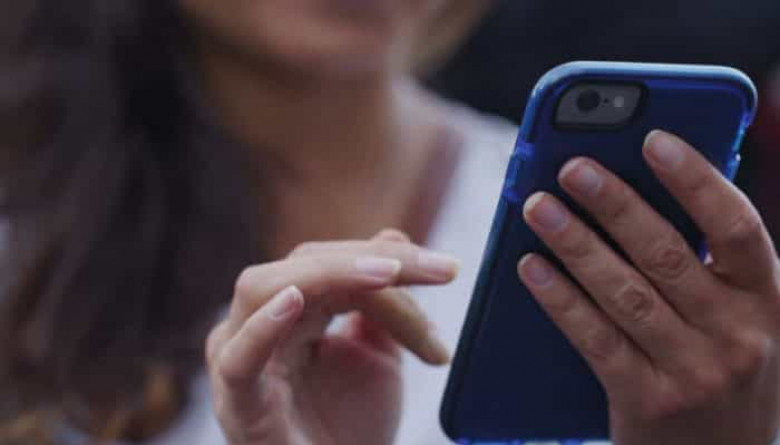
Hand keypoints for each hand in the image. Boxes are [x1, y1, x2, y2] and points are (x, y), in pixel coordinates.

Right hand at [206, 230, 458, 444]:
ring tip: (387, 273)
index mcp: (291, 308)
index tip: (450, 269)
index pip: (334, 261)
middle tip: (437, 269)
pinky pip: (238, 357)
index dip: (392, 260)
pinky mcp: (236, 400)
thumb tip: (391, 236)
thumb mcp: (380, 356)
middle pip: (306, 264)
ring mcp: (238, 355)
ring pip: (265, 288)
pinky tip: (293, 301)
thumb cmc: (353, 428)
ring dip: (329, 274)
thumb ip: (383, 302)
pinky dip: (262, 327)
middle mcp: (257, 321)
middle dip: (371, 260)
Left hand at [517, 130, 779, 444]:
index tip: (653, 139)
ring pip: (624, 292)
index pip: (738, 227)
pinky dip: (560, 298)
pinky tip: (530, 267)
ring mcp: (696, 372)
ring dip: (576, 243)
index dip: (696, 179)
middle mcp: (740, 335)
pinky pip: (595, 338)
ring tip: (537, 206)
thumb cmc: (720, 372)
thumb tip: (637, 194)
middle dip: (615, 205)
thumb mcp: (737, 321)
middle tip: (571, 168)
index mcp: (769, 301)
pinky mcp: (649, 401)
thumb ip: (703, 267)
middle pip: (667, 254)